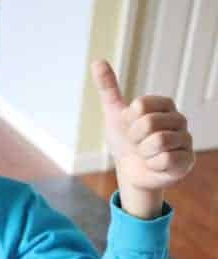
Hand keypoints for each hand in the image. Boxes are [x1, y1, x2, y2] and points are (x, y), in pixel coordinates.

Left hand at [92, 59, 193, 217]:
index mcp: (165, 104)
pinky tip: (155, 166)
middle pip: (148, 123)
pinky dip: (153, 166)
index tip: (130, 128)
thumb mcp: (114, 115)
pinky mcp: (187, 161)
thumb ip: (108, 89)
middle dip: (135, 139)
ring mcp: (185, 140)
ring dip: (144, 153)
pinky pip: (165, 160)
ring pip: (158, 142)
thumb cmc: (126, 143)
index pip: (140, 106)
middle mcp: (179, 119)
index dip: (128, 121)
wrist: (130, 173)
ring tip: (147, 155)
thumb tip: (97, 61)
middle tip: (138, 145)